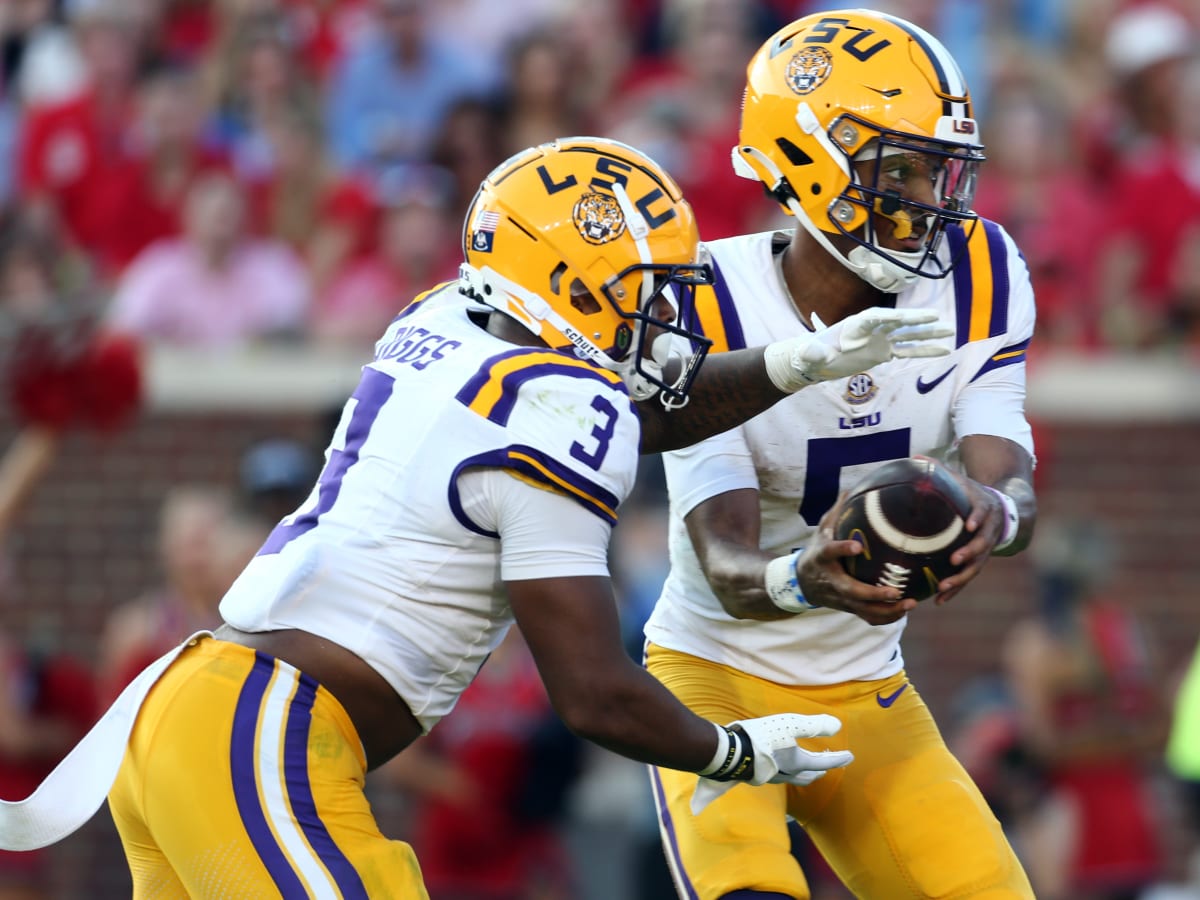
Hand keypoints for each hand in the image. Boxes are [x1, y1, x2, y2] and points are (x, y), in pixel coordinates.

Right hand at [691, 713, 852, 813]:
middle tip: (829, 765)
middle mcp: (786, 773)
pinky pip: (778, 777)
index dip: (839, 759)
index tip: (850, 757)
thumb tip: (838, 725)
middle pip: (809, 776)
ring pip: (793, 780)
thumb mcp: (791, 725)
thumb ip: (815, 725)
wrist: (730, 752)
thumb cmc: (762, 737)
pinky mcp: (756, 774)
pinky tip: (779, 767)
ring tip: (808, 769)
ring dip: (805, 775)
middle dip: (820, 770)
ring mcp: (771, 776)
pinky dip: (787, 773)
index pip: (824, 762)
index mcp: (797, 762)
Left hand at [764, 307, 951, 390]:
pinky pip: (907, 350)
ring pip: (908, 335)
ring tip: (950, 332)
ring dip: (928, 334)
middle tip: (937, 317)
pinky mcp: (884, 352)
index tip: (906, 317)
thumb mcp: (812, 356)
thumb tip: (809, 352)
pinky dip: (924, 351)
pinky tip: (942, 351)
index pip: (877, 317)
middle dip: (916, 319)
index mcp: (856, 324)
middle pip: (898, 321)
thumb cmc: (813, 356)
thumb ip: (813, 354)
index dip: (892, 316)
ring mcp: (881, 339)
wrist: (817, 362)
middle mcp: (872, 328)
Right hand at [796, 498, 917, 624]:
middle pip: (851, 592)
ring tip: (910, 603)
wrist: (800, 582)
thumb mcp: (822, 530)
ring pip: (863, 610)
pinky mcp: (848, 608)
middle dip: (875, 594)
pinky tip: (904, 610)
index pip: (830, 552)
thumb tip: (851, 488)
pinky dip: (887, 618)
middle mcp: (832, 581)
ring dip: (887, 611)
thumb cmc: (817, 552)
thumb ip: (837, 512)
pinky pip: (868, 618)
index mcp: (823, 558)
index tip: (858, 546)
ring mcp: (840, 598)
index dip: (843, 549)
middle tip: (897, 591)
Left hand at [932, 471, 1007, 605]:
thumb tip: (916, 457)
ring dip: (960, 579)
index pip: (983, 514)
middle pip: (982, 545)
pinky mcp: (977, 561)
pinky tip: (938, 601)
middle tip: (953, 560)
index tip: (970, 524)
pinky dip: (955, 589)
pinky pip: (967, 577)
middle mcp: (988, 531)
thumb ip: (939, 470)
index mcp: (984, 509)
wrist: (1000, 509)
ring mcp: (985, 549)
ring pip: (976, 566)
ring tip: (943, 588)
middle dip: (969, 554)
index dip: (978, 518)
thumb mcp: (959, 480)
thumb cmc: (971, 493)